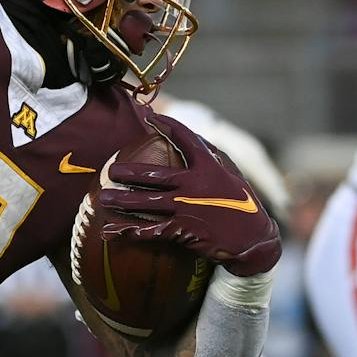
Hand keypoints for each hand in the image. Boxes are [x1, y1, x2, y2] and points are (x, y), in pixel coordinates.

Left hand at [95, 113, 281, 275]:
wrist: (253, 239)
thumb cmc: (242, 204)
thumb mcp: (231, 175)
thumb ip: (212, 158)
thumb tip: (196, 138)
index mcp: (208, 168)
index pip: (186, 140)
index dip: (168, 126)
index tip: (150, 117)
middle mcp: (194, 185)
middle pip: (153, 175)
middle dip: (128, 172)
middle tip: (110, 170)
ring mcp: (186, 208)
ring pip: (146, 202)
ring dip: (121, 200)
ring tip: (102, 197)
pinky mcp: (183, 230)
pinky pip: (150, 230)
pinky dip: (128, 231)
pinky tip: (109, 232)